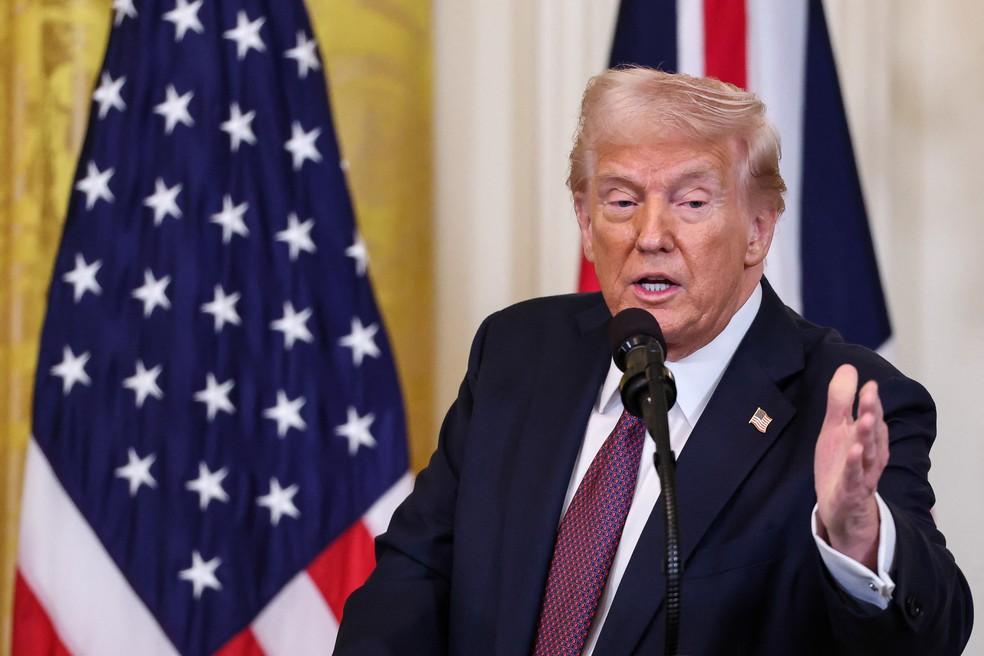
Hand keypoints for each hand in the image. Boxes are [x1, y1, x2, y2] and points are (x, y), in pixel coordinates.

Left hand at [814, 364, 888, 569]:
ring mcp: (862, 474)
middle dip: (871, 413)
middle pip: (871, 432)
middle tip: (870, 393)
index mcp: (866, 438)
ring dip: (866, 437)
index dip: (869, 402)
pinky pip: (854, 478)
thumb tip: (848, 368)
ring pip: (867, 454)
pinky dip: (854, 465)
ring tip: (863, 419)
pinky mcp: (851, 492)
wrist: (841, 510)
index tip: (868, 384)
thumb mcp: (836, 430)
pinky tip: (854, 452)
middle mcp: (869, 455)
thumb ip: (841, 401)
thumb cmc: (840, 464)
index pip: (870, 417)